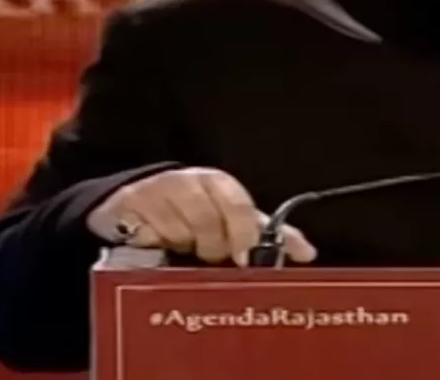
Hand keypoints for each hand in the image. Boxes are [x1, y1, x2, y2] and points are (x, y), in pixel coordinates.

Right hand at [86, 167, 315, 265]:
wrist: (136, 201)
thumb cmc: (193, 212)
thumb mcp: (232, 219)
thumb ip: (268, 235)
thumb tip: (308, 254)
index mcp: (221, 184)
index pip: (241, 208)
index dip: (245, 234)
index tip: (246, 258)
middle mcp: (192, 180)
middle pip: (210, 224)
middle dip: (213, 246)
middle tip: (209, 254)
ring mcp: (160, 189)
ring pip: (181, 232)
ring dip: (184, 245)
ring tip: (182, 245)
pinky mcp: (132, 202)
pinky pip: (150, 234)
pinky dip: (157, 243)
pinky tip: (156, 240)